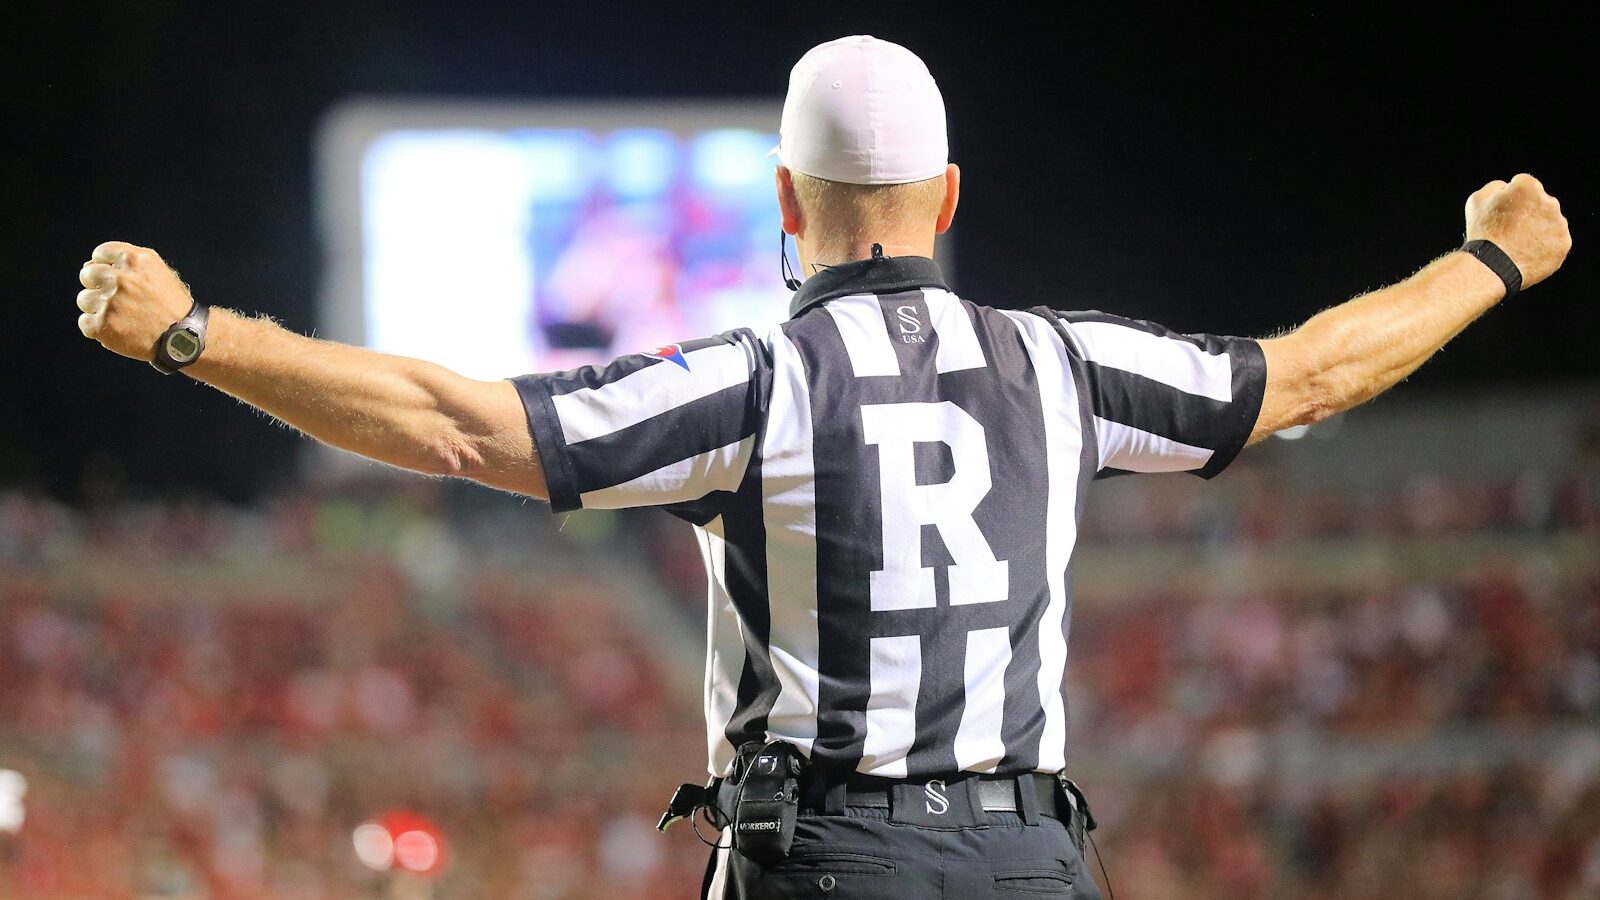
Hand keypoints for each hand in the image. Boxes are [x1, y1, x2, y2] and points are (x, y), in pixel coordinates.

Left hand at [76, 241, 196, 361]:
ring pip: (84, 299)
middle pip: (87, 275)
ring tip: (121, 317)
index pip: (100, 253)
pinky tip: (118, 330)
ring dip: (98, 308)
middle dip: (97, 285)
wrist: (184, 337)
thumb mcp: (158, 271)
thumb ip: (129, 263)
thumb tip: (90, 265)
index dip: (105, 266)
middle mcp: (121, 277)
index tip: (114, 278)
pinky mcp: (102, 325)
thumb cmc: (171, 304)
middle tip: (116, 300)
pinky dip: (98, 328)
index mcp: (136, 259)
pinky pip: (84, 322)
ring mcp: (110, 302)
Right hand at [1464, 174, 1571, 289]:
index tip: (1500, 212)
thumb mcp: (1476, 201)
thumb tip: (1509, 188)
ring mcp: (1559, 224)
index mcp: (1528, 187)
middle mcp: (1549, 202)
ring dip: (1536, 228)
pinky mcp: (1563, 244)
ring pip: (1548, 222)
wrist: (1491, 267)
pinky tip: (1526, 253)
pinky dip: (1543, 246)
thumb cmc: (1482, 233)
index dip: (1508, 197)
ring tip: (1516, 244)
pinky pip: (1554, 241)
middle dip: (1527, 212)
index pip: (1521, 184)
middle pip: (1539, 202)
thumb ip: (1496, 187)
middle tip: (1508, 230)